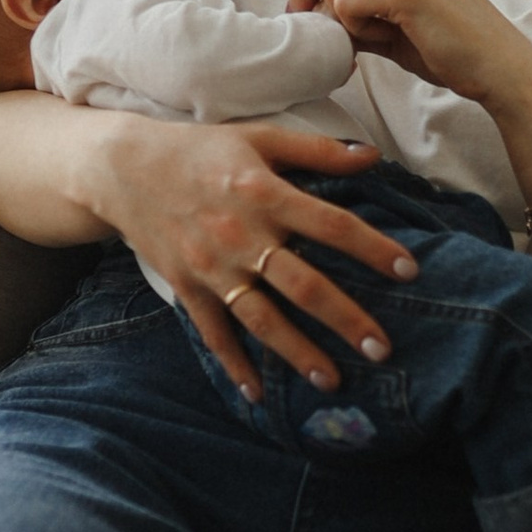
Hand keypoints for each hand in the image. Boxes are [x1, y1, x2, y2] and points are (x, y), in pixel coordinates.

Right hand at [94, 117, 418, 401]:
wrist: (122, 168)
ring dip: (298, 353)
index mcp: (264, 193)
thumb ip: (318, 151)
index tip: (409, 272)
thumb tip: (374, 158)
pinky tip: (257, 394)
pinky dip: (234, 365)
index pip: (331, 225)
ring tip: (333, 381)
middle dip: (345, 319)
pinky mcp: (186, 287)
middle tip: (381, 350)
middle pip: (303, 285)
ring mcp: (211, 267)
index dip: (373, 248)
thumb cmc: (199, 149)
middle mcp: (240, 235)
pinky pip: (214, 333)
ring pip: (262, 319)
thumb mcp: (259, 137)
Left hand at [285, 0, 531, 105]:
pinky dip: (356, 30)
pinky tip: (386, 40)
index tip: (306, 8)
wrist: (499, 67)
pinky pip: (346, 4)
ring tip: (377, 37)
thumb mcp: (398, 18)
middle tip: (310, 22)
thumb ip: (360, 5)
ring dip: (342, 19)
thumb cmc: (452, 48)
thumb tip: (313, 13)